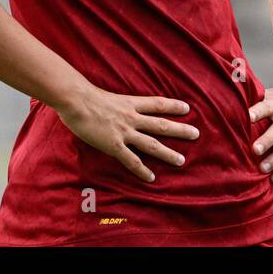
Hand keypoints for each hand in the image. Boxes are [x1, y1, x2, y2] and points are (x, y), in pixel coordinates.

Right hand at [55, 86, 198, 181]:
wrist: (76, 100)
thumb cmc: (84, 96)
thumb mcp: (106, 95)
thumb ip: (114, 104)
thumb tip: (113, 107)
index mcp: (130, 103)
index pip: (157, 104)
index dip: (173, 105)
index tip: (187, 108)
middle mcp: (131, 117)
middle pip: (161, 124)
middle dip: (180, 130)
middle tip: (196, 134)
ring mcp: (124, 132)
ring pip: (151, 144)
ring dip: (167, 153)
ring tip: (181, 161)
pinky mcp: (114, 145)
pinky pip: (131, 160)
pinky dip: (142, 169)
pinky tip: (151, 177)